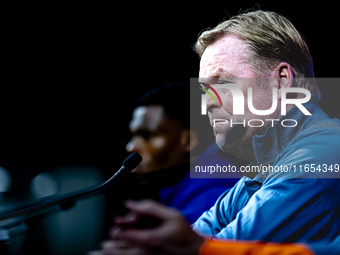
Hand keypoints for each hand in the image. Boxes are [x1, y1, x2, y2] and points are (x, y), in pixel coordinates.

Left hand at [89, 199, 204, 254]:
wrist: (195, 251)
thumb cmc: (184, 234)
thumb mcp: (170, 215)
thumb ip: (149, 207)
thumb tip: (130, 203)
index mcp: (147, 239)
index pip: (121, 234)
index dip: (117, 226)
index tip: (117, 222)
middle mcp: (142, 252)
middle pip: (115, 250)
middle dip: (107, 246)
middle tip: (98, 247)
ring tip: (96, 254)